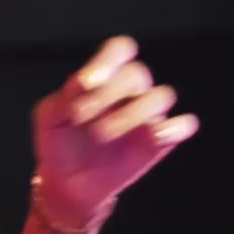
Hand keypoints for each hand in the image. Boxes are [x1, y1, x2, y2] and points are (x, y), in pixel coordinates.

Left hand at [30, 36, 199, 226]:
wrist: (67, 183)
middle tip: (80, 116)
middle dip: (109, 92)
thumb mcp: (50, 117)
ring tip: (101, 134)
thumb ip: (64, 97)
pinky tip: (157, 135)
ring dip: (132, 112)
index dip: (108, 60)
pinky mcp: (162, 140)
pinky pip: (183, 124)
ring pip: (161, 96)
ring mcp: (149, 114)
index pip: (120, 50)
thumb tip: (82, 83)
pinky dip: (176, 126)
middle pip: (137, 73)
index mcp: (106, 76)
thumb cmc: (59, 141)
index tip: (85, 83)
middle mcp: (131, 90)